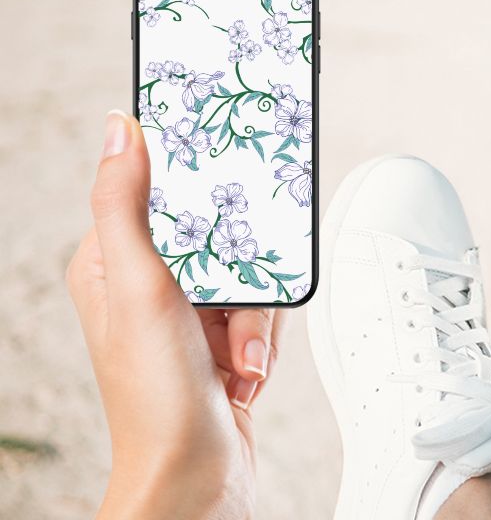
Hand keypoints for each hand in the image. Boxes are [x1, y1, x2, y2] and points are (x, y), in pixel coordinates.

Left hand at [66, 110, 285, 518]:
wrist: (197, 477)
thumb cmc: (156, 397)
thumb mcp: (139, 287)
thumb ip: (125, 205)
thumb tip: (120, 129)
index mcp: (111, 261)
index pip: (158, 192)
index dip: (196, 186)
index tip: (224, 182)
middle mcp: (149, 284)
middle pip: (219, 232)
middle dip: (240, 277)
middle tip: (229, 311)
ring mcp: (187, 312)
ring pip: (249, 271)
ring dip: (254, 318)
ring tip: (237, 357)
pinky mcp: (220, 337)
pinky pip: (262, 309)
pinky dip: (262, 339)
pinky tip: (244, 370)